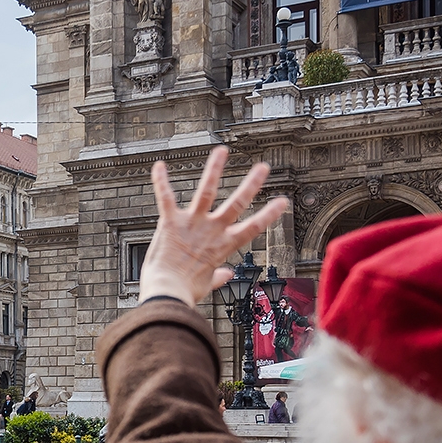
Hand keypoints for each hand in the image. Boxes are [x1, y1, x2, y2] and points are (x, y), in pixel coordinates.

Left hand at [140, 146, 289, 304]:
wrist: (166, 292)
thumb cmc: (185, 292)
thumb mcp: (205, 284)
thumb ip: (217, 277)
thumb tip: (227, 275)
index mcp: (222, 246)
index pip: (253, 228)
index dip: (268, 214)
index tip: (283, 201)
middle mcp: (211, 231)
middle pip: (237, 204)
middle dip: (251, 184)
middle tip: (263, 167)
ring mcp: (192, 224)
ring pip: (207, 190)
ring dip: (214, 169)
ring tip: (222, 150)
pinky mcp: (170, 222)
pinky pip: (166, 197)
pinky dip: (161, 181)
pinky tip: (159, 165)